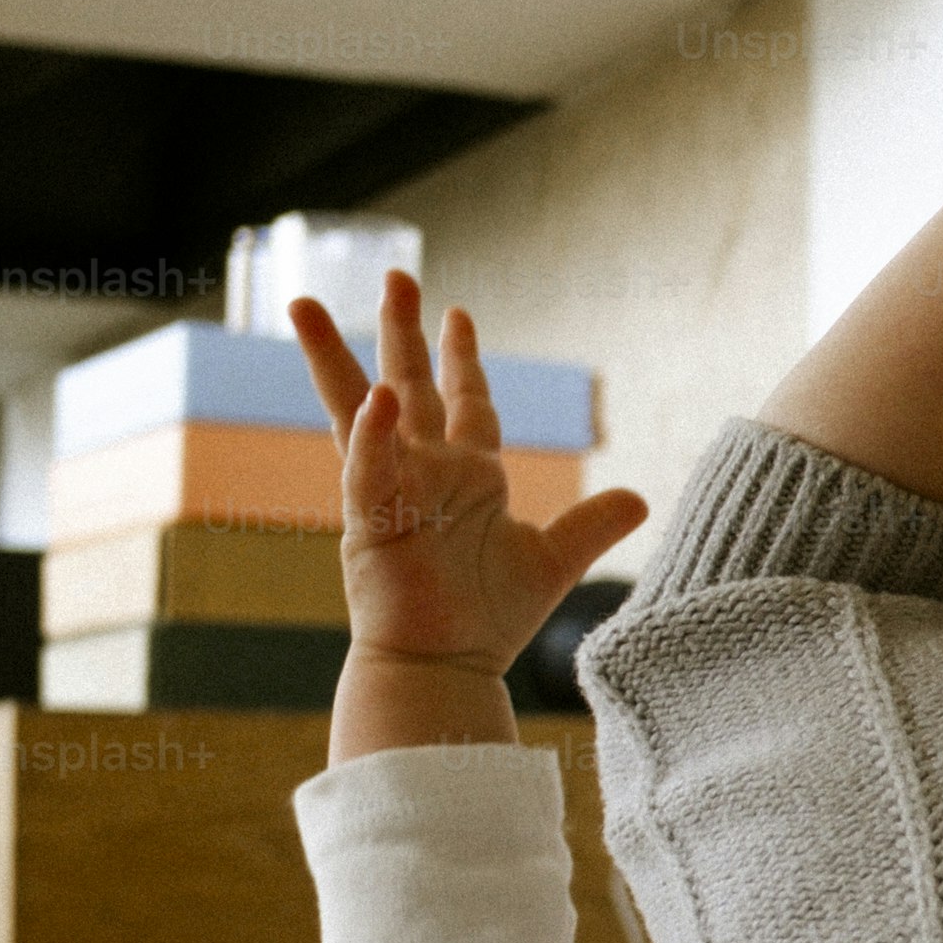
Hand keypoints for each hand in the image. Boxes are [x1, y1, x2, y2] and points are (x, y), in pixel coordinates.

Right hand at [289, 273, 643, 681]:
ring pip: (356, 410)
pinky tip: (377, 397)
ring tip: (302, 304)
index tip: (457, 315)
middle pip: (408, 384)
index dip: (461, 358)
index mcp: (466, 477)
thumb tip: (640, 499)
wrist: (448, 668)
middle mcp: (423, 474)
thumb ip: (591, 525)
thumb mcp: (553, 561)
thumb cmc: (487, 621)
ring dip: (333, 358)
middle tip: (395, 274)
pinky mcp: (367, 521)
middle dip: (401, 331)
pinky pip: (366, 467)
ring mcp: (390, 492)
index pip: (464, 401)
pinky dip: (373, 434)